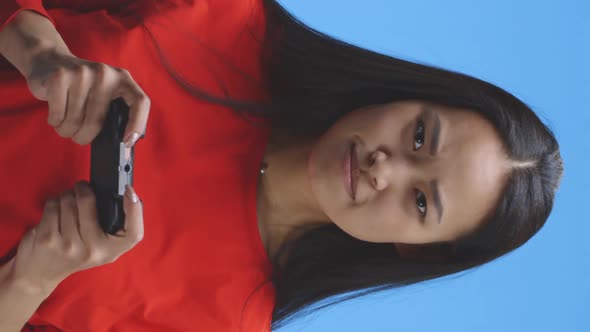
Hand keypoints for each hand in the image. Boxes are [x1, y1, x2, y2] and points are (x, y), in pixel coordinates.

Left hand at [0, 182, 143, 294]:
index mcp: (112, 250)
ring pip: (68, 200)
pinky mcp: (48, 239)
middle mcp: (93, 250)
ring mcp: (70, 245)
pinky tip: (55, 213)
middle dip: (83, 189)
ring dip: (66, 196)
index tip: (130, 191)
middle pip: (90, 201)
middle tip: (82, 189)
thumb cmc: (75, 253)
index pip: (134, 233)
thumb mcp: (102, 246)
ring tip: (67, 205)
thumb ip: (114, 225)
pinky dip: (53, 203)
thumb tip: (124, 193)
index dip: (136, 210)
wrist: (41, 274)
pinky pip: (53, 205)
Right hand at [25, 48, 149, 146]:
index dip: (137, 124)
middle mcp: (105, 73)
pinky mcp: (60, 76)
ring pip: (75, 121)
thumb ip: (116, 113)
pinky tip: (56, 115)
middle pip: (97, 121)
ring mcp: (82, 73)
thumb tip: (124, 145)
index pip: (140, 102)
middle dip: (84, 137)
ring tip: (66, 125)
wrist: (50, 61)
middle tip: (79, 137)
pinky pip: (58, 114)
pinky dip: (55, 122)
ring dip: (67, 131)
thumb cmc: (84, 88)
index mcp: (123, 79)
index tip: (127, 142)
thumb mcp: (105, 94)